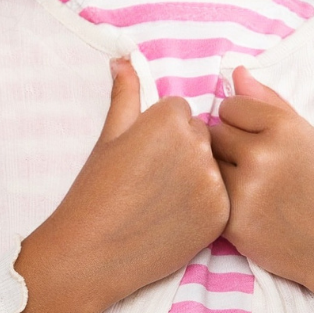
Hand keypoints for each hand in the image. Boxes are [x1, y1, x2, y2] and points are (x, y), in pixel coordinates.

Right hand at [15, 60, 229, 312]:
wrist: (92, 252)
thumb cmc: (94, 193)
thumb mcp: (108, 137)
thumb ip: (126, 95)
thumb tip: (124, 60)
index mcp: (169, 119)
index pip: (181, 112)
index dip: (160, 134)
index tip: (143, 157)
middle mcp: (198, 145)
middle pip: (202, 137)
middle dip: (181, 153)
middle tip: (150, 181)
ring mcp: (213, 181)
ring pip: (213, 167)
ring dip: (195, 178)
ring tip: (160, 201)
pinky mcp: (221, 214)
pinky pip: (221, 198)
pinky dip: (203, 206)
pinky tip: (174, 218)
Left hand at [209, 66, 313, 312]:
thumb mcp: (312, 140)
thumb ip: (271, 105)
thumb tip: (236, 73)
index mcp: (286, 128)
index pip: (230, 106)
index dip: (242, 124)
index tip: (260, 142)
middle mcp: (262, 154)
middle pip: (213, 133)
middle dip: (228, 148)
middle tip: (255, 169)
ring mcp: (245, 190)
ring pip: (207, 166)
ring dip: (220, 174)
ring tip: (252, 189)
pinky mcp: (234, 224)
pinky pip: (210, 198)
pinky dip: (223, 203)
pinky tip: (250, 211)